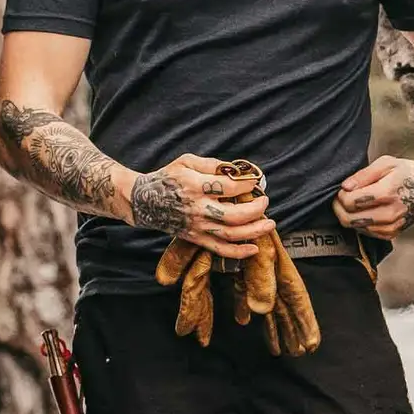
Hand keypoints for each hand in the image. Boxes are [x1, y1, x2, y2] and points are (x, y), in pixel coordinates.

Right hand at [129, 153, 273, 258]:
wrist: (144, 200)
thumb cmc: (167, 177)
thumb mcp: (186, 161)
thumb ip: (212, 164)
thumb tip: (236, 169)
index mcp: (195, 186)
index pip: (228, 188)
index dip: (246, 185)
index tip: (255, 182)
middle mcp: (197, 209)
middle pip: (233, 215)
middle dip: (256, 210)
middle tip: (265, 202)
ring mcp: (197, 226)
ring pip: (230, 235)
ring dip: (254, 231)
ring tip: (269, 224)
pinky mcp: (196, 238)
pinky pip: (220, 250)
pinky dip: (239, 252)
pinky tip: (254, 249)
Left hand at [332, 156, 413, 240]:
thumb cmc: (408, 172)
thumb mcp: (386, 163)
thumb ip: (363, 175)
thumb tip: (345, 187)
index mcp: (387, 193)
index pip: (350, 202)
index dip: (340, 196)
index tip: (342, 189)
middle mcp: (389, 213)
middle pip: (350, 219)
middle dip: (339, 208)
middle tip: (340, 198)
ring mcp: (392, 226)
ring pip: (356, 228)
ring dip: (348, 216)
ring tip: (352, 203)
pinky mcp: (392, 233)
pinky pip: (367, 233)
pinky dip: (360, 223)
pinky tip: (363, 212)